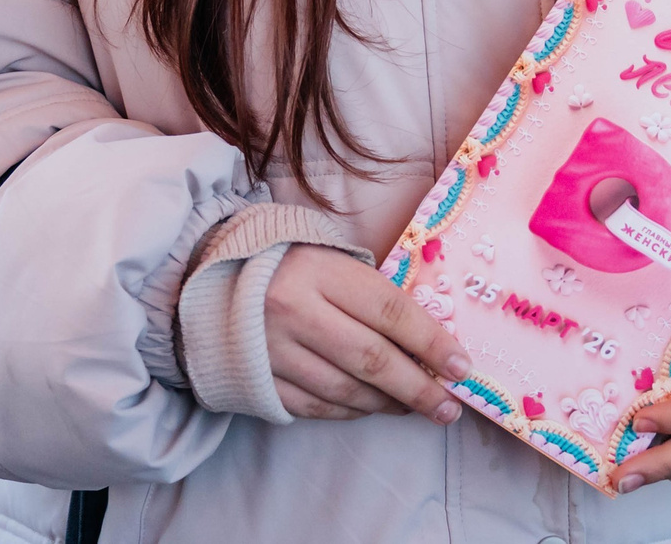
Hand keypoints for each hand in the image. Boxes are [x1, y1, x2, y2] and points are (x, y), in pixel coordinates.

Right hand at [260, 245, 472, 422]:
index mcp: (319, 271)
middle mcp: (295, 312)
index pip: (390, 311)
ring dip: (388, 404)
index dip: (432, 342)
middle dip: (419, 388)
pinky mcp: (258, 382)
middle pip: (372, 360)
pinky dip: (351, 412)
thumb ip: (372, 291)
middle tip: (449, 406)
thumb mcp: (330, 258)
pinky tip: (373, 407)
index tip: (462, 367)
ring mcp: (273, 352)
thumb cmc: (288, 264)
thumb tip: (428, 336)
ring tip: (415, 406)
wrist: (209, 282)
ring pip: (346, 391)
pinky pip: (316, 407)